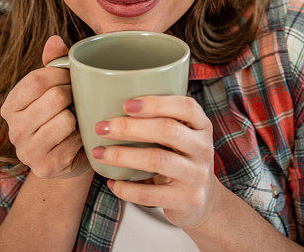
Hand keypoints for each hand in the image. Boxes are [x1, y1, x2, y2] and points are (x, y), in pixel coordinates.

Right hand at [0, 35, 91, 178]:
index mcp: (11, 106)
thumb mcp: (56, 87)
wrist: (70, 159)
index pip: (36, 80)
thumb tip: (54, 39)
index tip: (73, 76)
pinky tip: (79, 139)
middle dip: (74, 94)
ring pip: (65, 119)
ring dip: (78, 117)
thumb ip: (54, 63)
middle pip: (54, 98)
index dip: (61, 74)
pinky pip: (74, 141)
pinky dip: (82, 137)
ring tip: (77, 119)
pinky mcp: (46, 167)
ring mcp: (27, 151)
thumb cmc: (63, 115)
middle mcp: (13, 129)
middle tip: (79, 98)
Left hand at [92, 95, 219, 228]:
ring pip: (156, 160)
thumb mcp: (182, 137)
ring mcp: (197, 175)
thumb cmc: (181, 160)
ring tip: (99, 153)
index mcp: (202, 126)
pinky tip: (112, 182)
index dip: (156, 103)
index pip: (185, 107)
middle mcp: (203, 148)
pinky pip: (150, 193)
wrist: (202, 201)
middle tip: (102, 127)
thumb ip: (162, 120)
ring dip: (122, 155)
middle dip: (129, 127)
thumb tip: (113, 103)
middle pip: (167, 130)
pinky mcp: (187, 200)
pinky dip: (126, 188)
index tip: (126, 104)